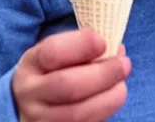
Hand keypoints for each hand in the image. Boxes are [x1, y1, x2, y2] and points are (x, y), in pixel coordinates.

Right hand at [12, 29, 130, 121]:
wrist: (32, 103)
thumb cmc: (51, 71)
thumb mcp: (55, 54)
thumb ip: (79, 48)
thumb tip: (116, 48)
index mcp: (31, 62)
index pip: (52, 52)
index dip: (80, 45)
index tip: (103, 41)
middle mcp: (30, 92)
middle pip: (68, 85)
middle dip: (102, 74)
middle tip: (124, 64)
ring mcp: (40, 118)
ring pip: (78, 112)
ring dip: (109, 97)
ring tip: (122, 83)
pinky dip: (104, 111)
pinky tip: (112, 98)